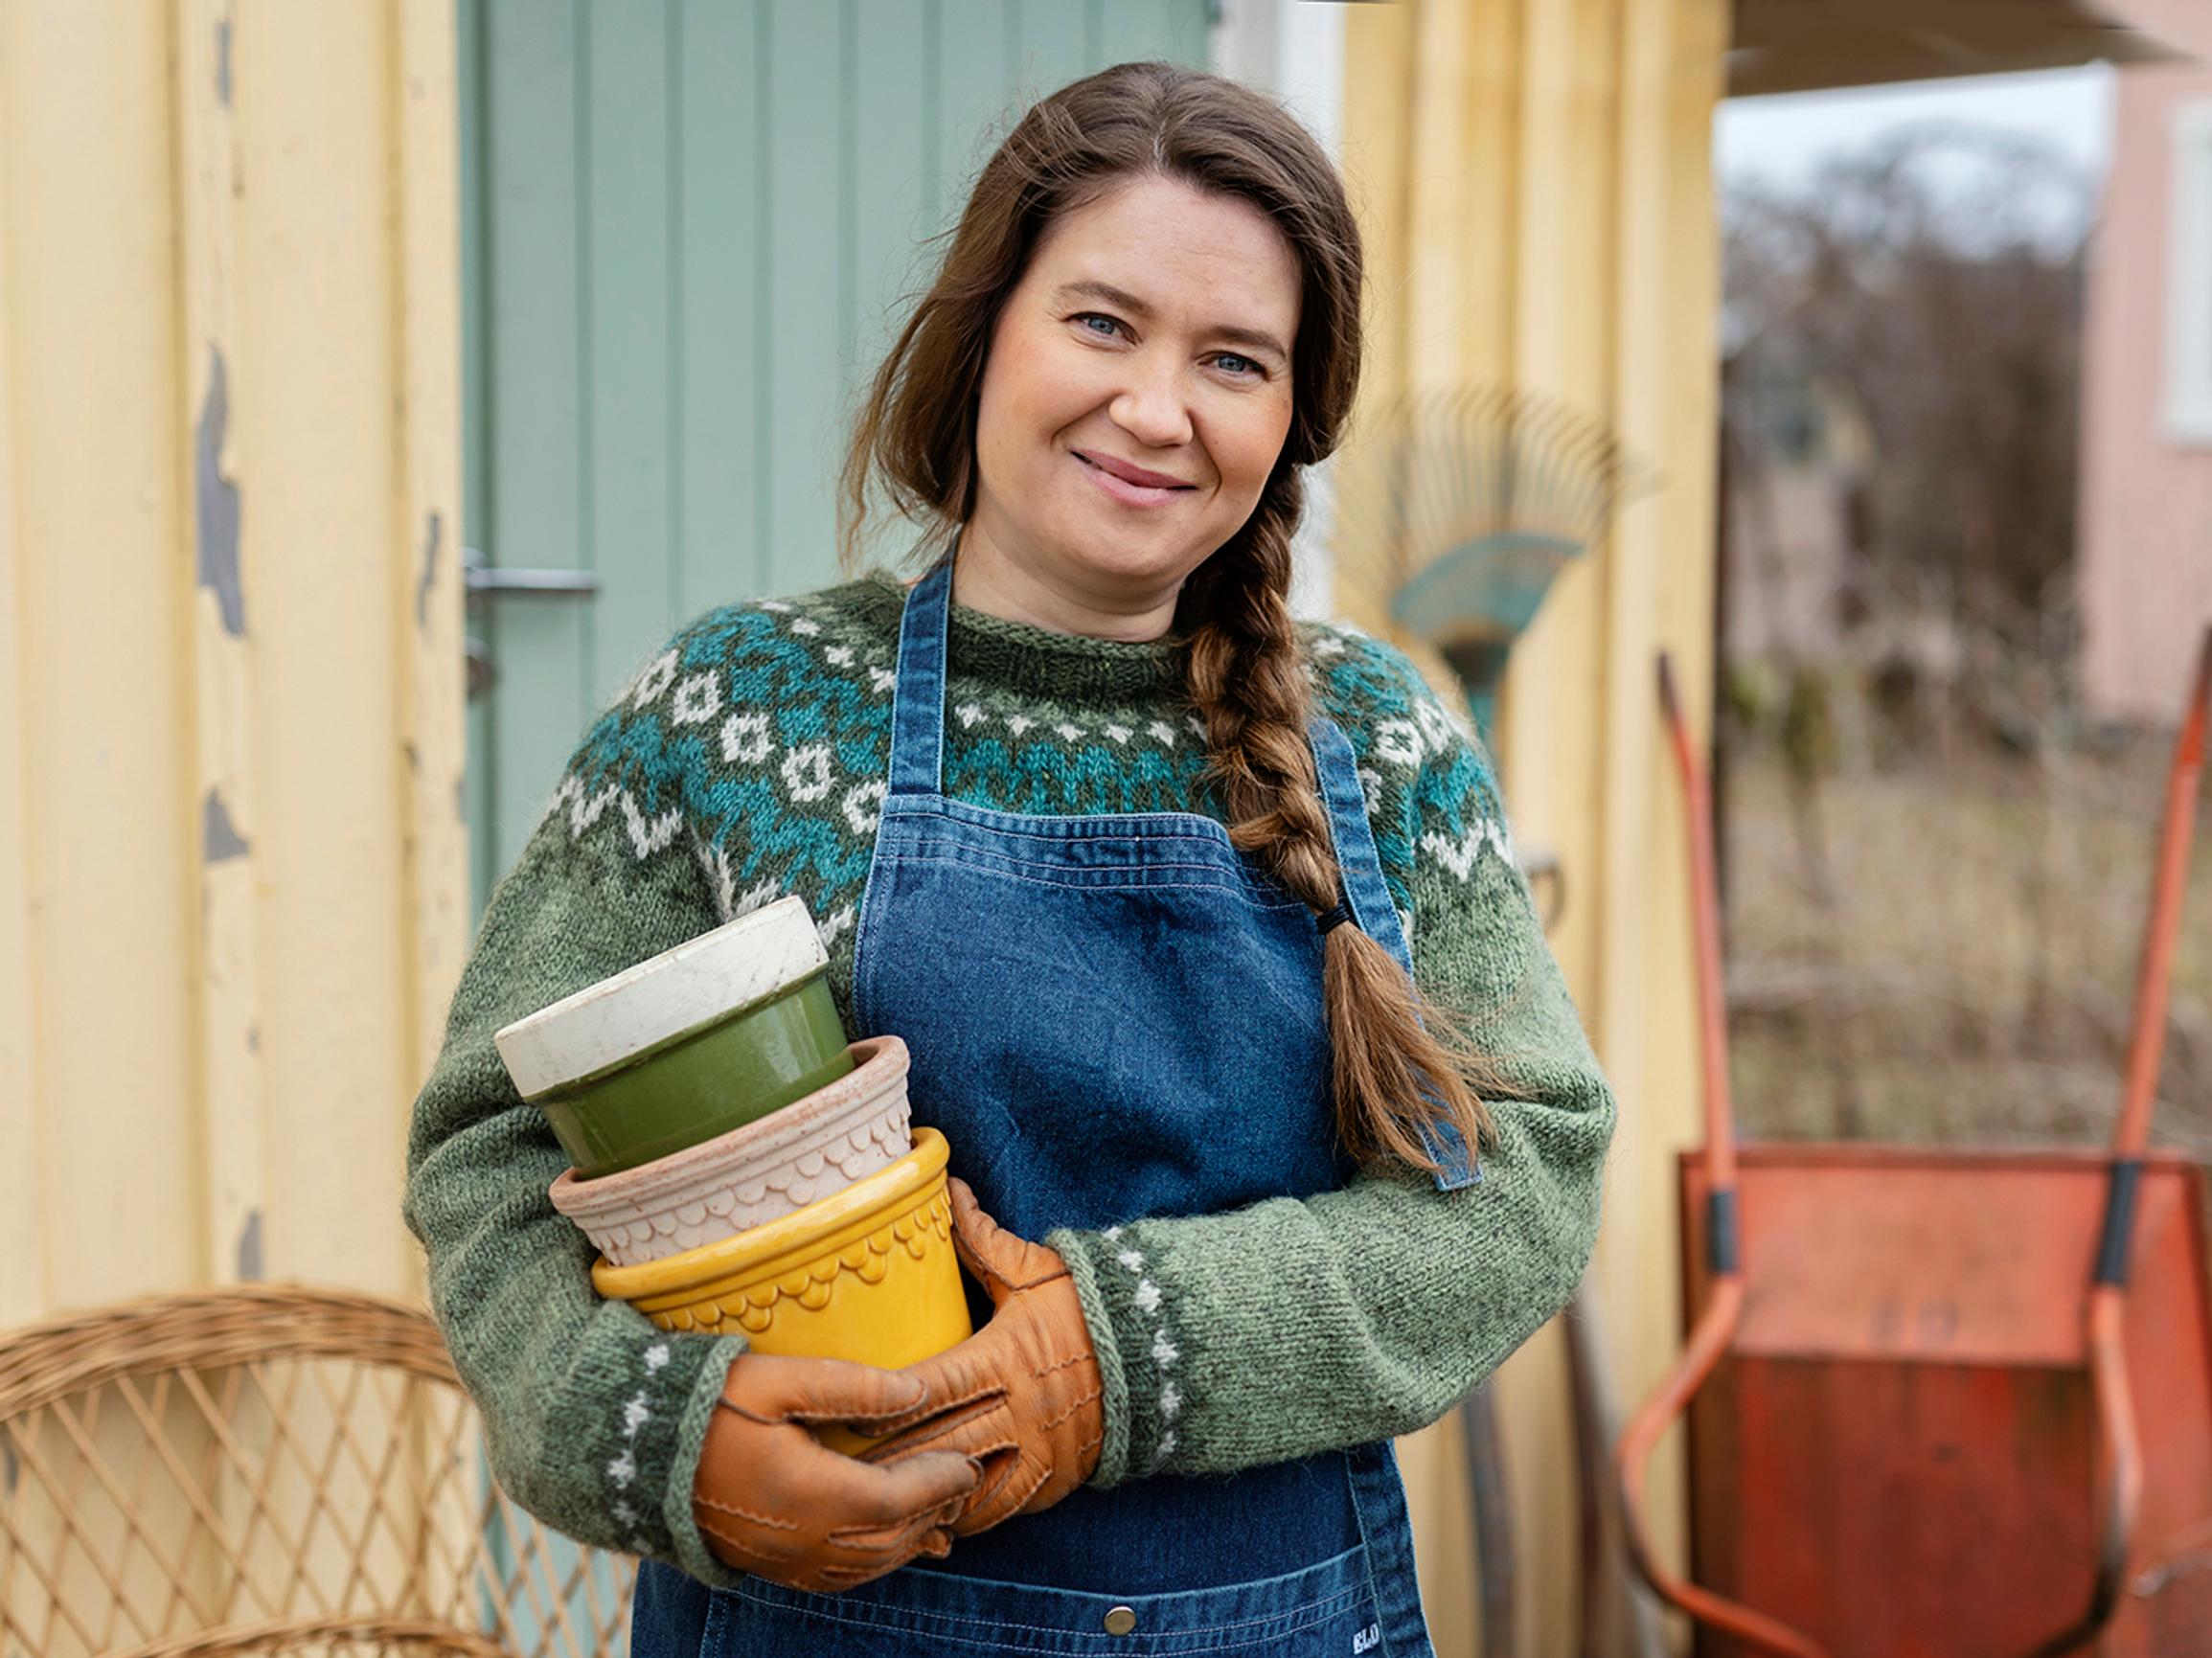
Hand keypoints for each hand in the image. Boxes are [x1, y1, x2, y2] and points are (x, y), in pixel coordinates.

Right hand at [691, 1352, 978, 1591]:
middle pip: (889, 1538)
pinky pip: (834, 1579)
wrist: (634, 1454)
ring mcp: (783, 1558)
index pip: (897, 1499)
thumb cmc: (707, 1405)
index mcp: (810, 1492)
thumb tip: (918, 1393)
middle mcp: (802, 1537)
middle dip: (931, 1513)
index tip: (968, 1464)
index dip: (938, 1484)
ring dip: (907, 1543)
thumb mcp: (780, 1379)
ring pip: (866, 1565)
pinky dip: (871, 1566)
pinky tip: (883, 1548)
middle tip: (962, 1486)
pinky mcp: (766, 1564)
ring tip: (937, 1517)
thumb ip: (852, 1387)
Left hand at [859, 1178, 1103, 1535]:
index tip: (843, 1410)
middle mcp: (1018, 1411)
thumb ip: (983, 1239)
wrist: (1166, 1356)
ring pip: (965, 1488)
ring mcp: (1038, 1453)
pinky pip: (1000, 1510)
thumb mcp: (1036, 1271)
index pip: (933, 1387)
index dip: (886, 1403)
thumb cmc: (1092, 1308)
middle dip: (887, 1461)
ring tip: (873, 1504)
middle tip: (836, 1468)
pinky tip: (929, 1520)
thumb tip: (948, 1187)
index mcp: (1005, 1357)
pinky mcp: (1054, 1482)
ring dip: (920, 1497)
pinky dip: (963, 1517)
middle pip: (938, 1444)